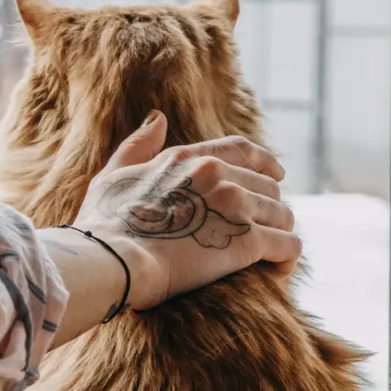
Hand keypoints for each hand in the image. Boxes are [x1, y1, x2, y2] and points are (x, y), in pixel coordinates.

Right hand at [73, 111, 300, 311]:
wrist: (110, 259)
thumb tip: (157, 118)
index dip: (265, 163)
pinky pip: (288, 245)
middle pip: (268, 187)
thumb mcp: (112, 176)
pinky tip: (279, 272)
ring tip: (271, 257)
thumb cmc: (102, 225)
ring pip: (283, 215)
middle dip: (270, 210)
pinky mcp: (246, 241)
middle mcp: (217, 174)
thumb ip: (137, 146)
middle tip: (263, 233)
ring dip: (280, 234)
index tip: (276, 175)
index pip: (242, 150)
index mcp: (188, 157)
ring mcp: (234, 206)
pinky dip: (288, 259)